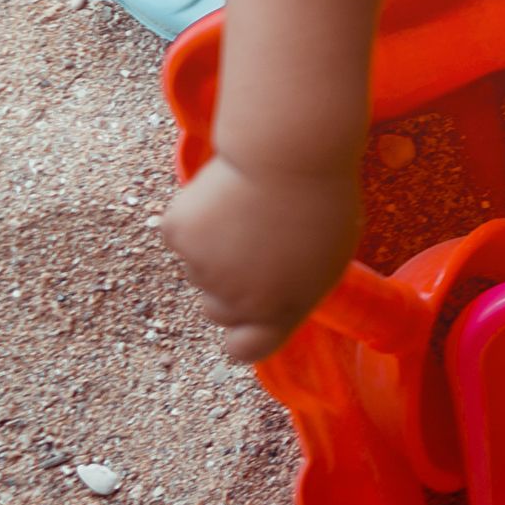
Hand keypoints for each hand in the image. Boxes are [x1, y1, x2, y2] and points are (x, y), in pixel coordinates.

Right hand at [163, 155, 361, 365]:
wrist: (290, 155)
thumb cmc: (322, 200)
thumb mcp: (327, 256)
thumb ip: (294, 287)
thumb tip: (274, 297)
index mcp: (282, 310)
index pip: (248, 349)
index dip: (242, 339)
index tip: (242, 326)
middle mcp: (238, 300)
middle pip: (217, 310)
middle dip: (229, 289)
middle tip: (254, 248)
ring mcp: (202, 269)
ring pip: (199, 269)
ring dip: (216, 248)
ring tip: (251, 211)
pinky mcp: (177, 235)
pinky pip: (182, 234)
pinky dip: (196, 219)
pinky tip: (224, 195)